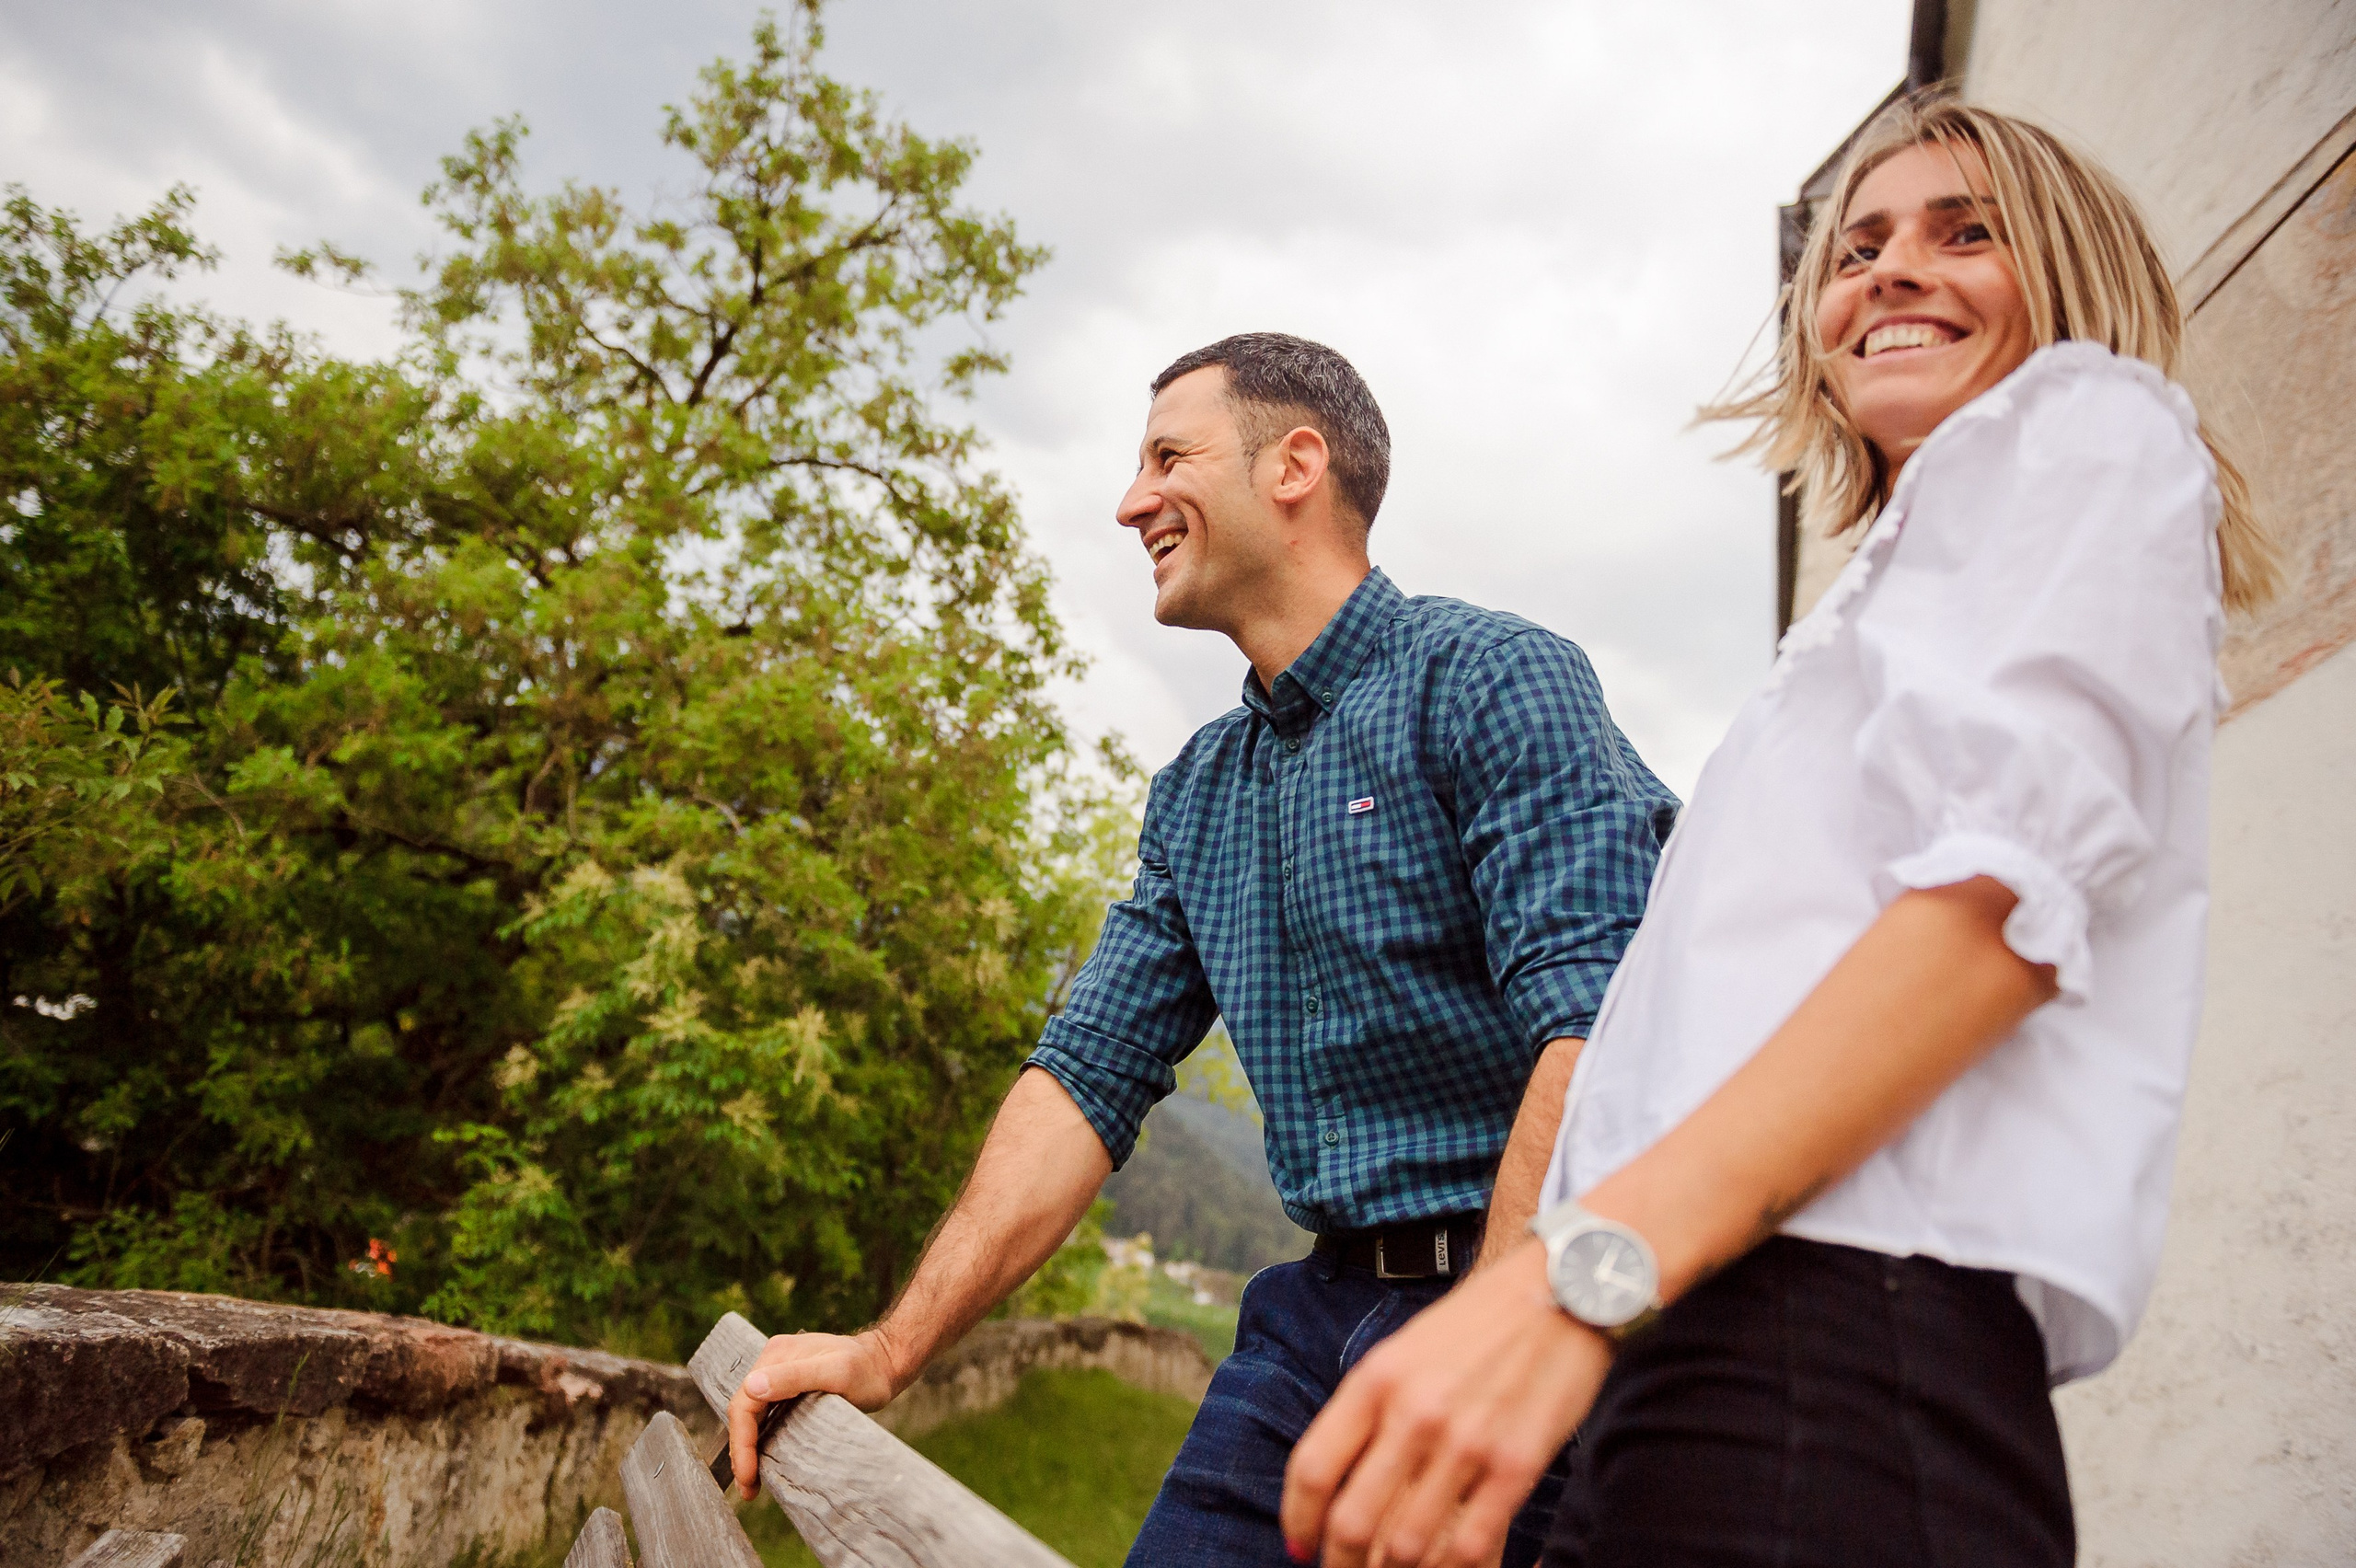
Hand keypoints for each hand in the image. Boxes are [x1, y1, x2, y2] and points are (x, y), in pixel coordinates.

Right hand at [726, 1329, 900, 1497]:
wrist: (886, 1364)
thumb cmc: (867, 1370)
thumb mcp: (836, 1373)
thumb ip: (794, 1376)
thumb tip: (751, 1386)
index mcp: (776, 1356)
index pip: (744, 1403)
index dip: (743, 1442)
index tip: (748, 1474)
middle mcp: (773, 1363)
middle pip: (744, 1411)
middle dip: (742, 1452)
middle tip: (749, 1490)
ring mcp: (780, 1375)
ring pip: (752, 1415)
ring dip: (748, 1449)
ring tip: (752, 1485)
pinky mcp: (789, 1388)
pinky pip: (765, 1415)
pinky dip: (760, 1440)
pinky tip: (763, 1461)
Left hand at [1280, 1241, 1610, 1566]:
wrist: (1562, 1291)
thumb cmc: (1478, 1324)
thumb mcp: (1404, 1351)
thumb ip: (1369, 1409)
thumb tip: (1336, 1479)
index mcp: (1376, 1379)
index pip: (1313, 1468)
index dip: (1298, 1520)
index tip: (1299, 1545)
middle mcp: (1414, 1413)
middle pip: (1352, 1520)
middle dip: (1339, 1562)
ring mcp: (1466, 1443)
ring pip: (1407, 1545)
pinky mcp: (1516, 1466)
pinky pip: (1470, 1545)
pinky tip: (1442, 1567)